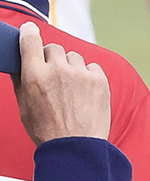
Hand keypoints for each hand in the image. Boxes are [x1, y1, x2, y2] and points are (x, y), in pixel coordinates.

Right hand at [14, 22, 110, 143]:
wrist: (77, 149)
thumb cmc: (48, 130)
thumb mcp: (24, 106)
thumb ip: (21, 80)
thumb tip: (18, 62)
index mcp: (35, 75)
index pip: (30, 38)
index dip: (30, 33)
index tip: (31, 32)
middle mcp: (58, 71)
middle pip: (54, 48)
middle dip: (52, 60)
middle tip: (55, 78)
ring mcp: (80, 75)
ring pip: (74, 57)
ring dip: (71, 67)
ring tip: (71, 89)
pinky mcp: (100, 81)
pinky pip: (92, 67)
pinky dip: (89, 75)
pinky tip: (85, 92)